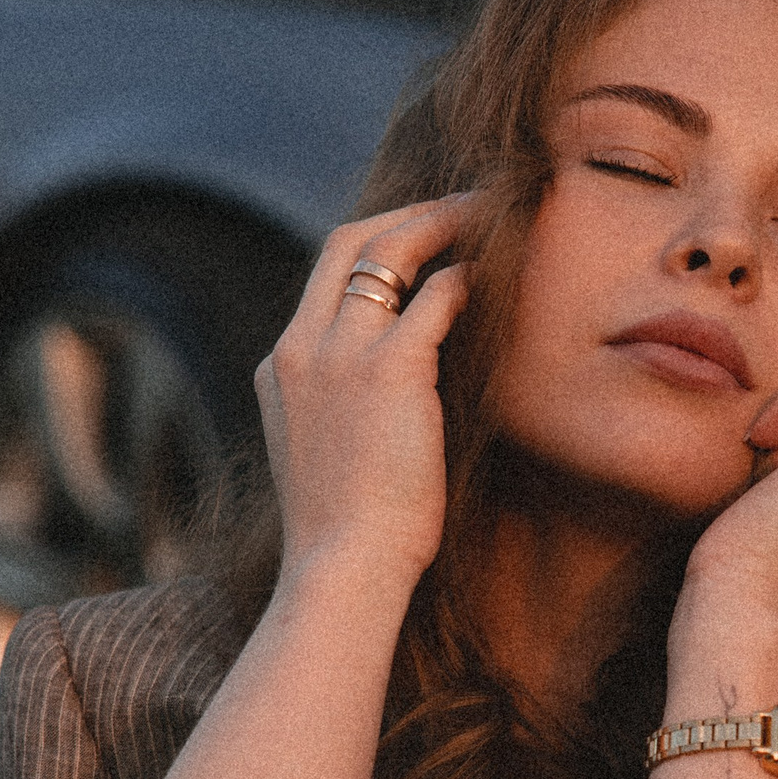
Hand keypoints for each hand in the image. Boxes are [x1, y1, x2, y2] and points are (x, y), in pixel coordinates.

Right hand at [255, 198, 472, 604]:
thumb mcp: (327, 457)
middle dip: (408, 214)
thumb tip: (399, 398)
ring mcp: (338, 354)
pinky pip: (435, 296)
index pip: (324, 279)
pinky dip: (467, 277)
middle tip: (462, 209)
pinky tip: (496, 276)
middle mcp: (302, 348)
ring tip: (490, 217)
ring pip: (389, 249)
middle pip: (348, 242)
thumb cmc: (347, 535)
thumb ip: (344, 412)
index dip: (376, 251)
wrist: (341, 568)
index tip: (422, 245)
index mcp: (281, 368)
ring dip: (444, 224)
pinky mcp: (388, 369)